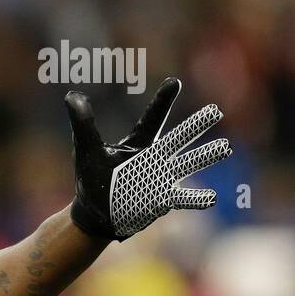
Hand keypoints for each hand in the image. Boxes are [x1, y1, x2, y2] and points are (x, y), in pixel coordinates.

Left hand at [66, 77, 231, 240]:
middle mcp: (154, 158)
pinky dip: (195, 198)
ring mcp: (160, 179)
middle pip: (177, 139)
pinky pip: (182, 199)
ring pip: (186, 164)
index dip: (162, 101)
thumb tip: (71, 95)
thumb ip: (82, 123)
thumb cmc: (91, 178)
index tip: (174, 82)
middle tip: (214, 111)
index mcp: (137, 144)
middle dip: (194, 127)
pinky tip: (211, 197)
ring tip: (223, 147)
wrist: (94, 213)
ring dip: (203, 157)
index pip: (152, 119)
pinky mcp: (160, 200)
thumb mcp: (85, 149)